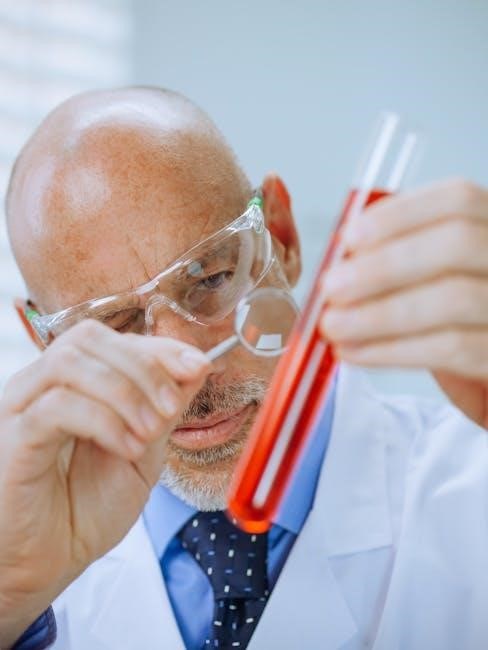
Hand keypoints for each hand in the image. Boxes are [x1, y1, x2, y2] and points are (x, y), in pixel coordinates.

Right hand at [0, 320, 209, 644]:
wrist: (50, 563)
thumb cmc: (88, 508)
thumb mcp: (144, 451)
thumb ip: (164, 409)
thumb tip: (196, 365)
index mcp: (74, 384)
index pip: (114, 339)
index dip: (160, 348)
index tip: (198, 366)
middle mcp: (42, 386)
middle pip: (89, 338)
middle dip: (144, 367)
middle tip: (171, 407)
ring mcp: (21, 409)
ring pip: (70, 362)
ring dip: (124, 392)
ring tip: (149, 431)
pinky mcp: (13, 440)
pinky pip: (55, 408)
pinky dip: (103, 421)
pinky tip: (127, 447)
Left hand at [319, 179, 487, 428]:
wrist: (487, 387)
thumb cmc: (456, 328)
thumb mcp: (431, 284)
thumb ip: (398, 263)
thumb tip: (342, 259)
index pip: (458, 201)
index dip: (399, 216)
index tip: (349, 238)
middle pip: (457, 243)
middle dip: (384, 265)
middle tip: (332, 287)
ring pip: (453, 299)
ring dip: (380, 313)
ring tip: (333, 325)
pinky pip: (451, 349)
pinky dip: (392, 350)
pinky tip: (355, 352)